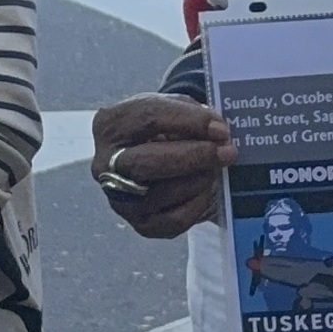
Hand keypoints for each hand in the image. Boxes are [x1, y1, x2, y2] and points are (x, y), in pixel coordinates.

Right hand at [91, 95, 235, 239]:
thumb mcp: (172, 107)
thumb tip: (217, 132)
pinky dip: (197, 205)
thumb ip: (192, 113)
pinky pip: (173, 221)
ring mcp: (119, 198)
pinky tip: (207, 189)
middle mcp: (105, 165)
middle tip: (227, 152)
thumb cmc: (165, 126)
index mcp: (110, 126)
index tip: (220, 128)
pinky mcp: (140, 224)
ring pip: (161, 194)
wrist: (154, 154)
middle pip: (146, 163)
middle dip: (193, 156)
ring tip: (215, 168)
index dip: (188, 122)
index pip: (147, 119)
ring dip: (198, 180)